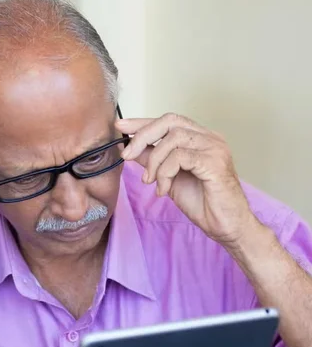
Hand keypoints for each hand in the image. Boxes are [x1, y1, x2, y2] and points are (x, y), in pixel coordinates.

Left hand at [117, 113, 256, 244]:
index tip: (120, 126)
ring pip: (172, 139)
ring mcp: (214, 147)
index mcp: (200, 138)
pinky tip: (164, 189)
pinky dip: (165, 173)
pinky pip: (180, 157)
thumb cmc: (202, 202)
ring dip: (154, 161)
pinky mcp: (215, 162)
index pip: (168, 121)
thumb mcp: (168, 177)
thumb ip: (152, 160)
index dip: (142, 122)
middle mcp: (210, 138)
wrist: (225, 225)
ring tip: (151, 181)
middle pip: (170, 121)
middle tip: (127, 156)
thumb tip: (130, 148)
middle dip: (142, 136)